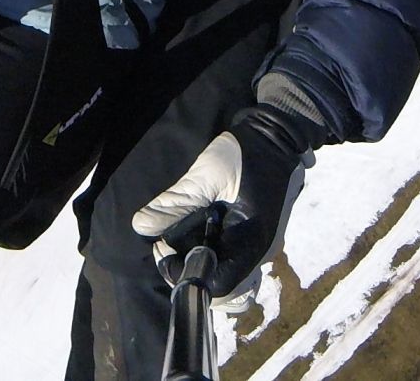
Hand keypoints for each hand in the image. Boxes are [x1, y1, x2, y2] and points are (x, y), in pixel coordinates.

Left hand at [132, 104, 319, 299]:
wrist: (278, 134)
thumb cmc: (246, 153)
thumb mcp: (209, 174)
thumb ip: (177, 202)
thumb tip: (141, 227)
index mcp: (252, 244)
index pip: (218, 286)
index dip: (184, 274)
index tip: (163, 249)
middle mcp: (260, 254)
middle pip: (221, 285)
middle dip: (188, 270)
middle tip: (166, 244)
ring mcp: (260, 246)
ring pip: (225, 273)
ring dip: (198, 261)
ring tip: (178, 237)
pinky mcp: (256, 236)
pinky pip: (230, 257)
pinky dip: (209, 251)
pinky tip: (196, 230)